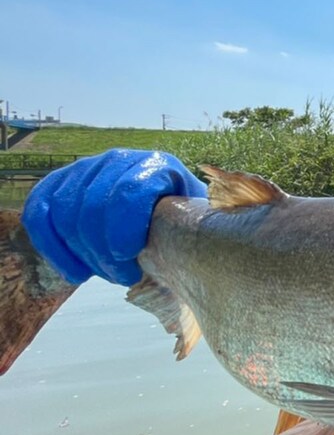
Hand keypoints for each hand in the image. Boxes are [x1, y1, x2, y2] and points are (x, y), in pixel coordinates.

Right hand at [20, 149, 206, 285]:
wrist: (164, 219)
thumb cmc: (182, 228)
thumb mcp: (194, 227)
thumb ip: (187, 233)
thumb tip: (182, 253)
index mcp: (159, 165)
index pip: (129, 192)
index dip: (124, 231)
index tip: (130, 261)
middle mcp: (120, 159)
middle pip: (94, 207)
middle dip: (104, 252)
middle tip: (124, 275)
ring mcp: (86, 168)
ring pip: (66, 213)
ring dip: (83, 254)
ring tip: (106, 273)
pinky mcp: (58, 183)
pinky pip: (39, 213)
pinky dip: (51, 247)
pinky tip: (76, 273)